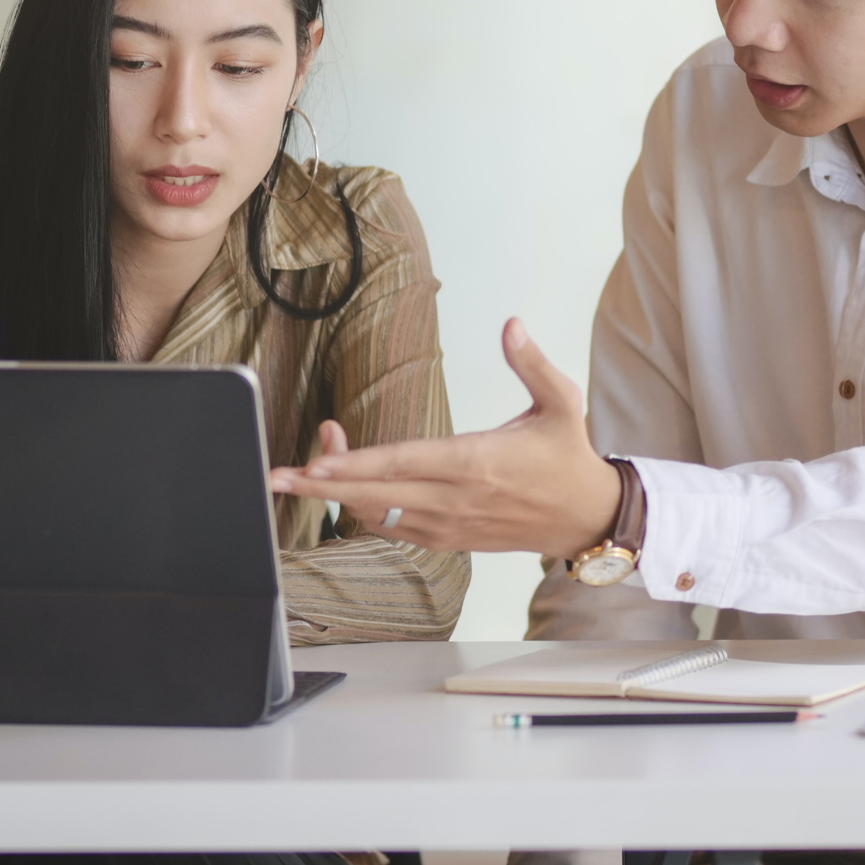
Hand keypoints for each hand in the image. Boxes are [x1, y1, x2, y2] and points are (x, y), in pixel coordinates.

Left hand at [270, 320, 619, 559]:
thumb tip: (511, 324)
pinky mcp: (447, 539)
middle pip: (374, 495)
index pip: (402, 464)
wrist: (586, 516)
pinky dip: (363, 511)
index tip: (314, 462)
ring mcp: (448, 525)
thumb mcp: (561, 403)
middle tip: (278, 476)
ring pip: (376, 515)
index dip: (354, 465)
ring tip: (311, 467)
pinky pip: (392, 529)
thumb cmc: (568, 458)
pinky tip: (344, 489)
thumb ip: (532, 362)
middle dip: (321, 486)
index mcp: (476, 463)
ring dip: (339, 493)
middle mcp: (455, 500)